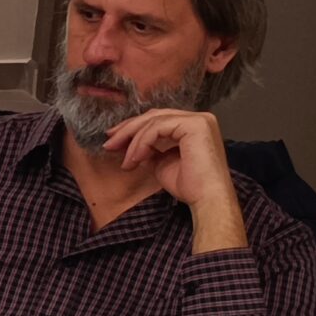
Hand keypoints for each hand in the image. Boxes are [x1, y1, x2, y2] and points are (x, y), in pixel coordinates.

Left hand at [106, 108, 247, 251]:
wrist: (206, 199)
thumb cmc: (188, 185)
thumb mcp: (162, 161)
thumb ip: (150, 148)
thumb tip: (130, 144)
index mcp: (193, 125)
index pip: (157, 120)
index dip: (133, 128)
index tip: (113, 142)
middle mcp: (199, 118)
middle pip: (154, 116)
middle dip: (128, 130)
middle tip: (108, 144)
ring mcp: (199, 120)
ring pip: (153, 121)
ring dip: (132, 139)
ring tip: (123, 160)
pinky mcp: (195, 125)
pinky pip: (157, 128)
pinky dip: (142, 142)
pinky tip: (135, 158)